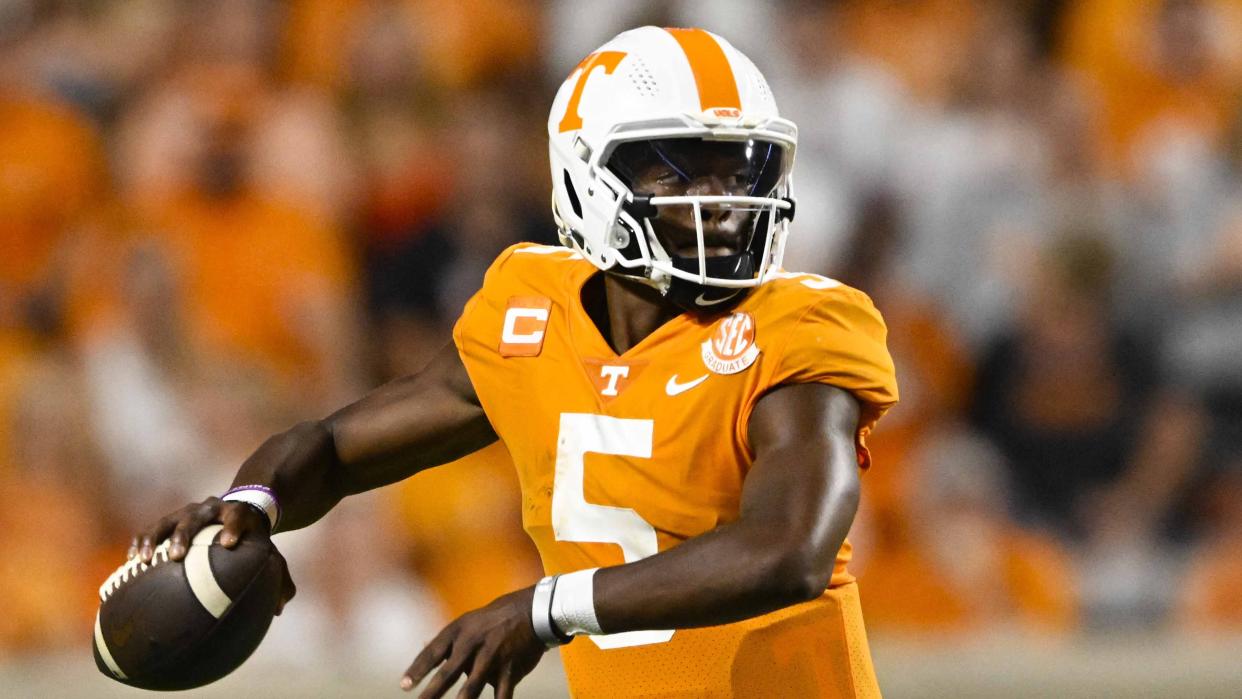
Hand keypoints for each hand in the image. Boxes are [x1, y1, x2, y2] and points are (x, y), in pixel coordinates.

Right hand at [128, 497, 296, 613]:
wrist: (240, 509)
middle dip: (184, 535)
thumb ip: (279, 576)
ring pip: (167, 521)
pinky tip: (130, 563)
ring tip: (142, 560)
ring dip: (154, 539)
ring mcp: (187, 512)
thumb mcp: (269, 551)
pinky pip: (152, 529)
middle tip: (176, 556)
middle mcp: (211, 508)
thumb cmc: (253, 539)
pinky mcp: (171, 519)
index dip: (233, 527)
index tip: (228, 544)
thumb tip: (281, 609)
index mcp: (239, 513)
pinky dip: (141, 542)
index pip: (237, 516)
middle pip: (195, 518)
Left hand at [402, 586, 547, 698]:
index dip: (417, 670)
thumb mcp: (466, 623)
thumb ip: (445, 640)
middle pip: (449, 671)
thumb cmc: (491, 621)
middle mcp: (472, 643)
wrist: (530, 612)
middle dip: (433, 691)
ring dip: (465, 698)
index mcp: (457, 631)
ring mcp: (492, 655)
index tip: (404, 686)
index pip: (433, 652)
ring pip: (475, 682)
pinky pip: (502, 691)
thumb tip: (421, 645)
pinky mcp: (510, 667)